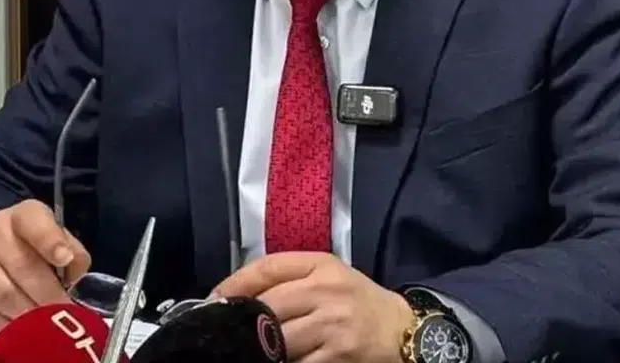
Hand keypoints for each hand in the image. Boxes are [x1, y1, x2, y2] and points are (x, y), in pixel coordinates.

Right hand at [0, 199, 91, 333]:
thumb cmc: (35, 248)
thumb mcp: (58, 240)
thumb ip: (73, 255)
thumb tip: (73, 280)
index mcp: (24, 216)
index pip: (34, 222)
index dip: (50, 241)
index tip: (64, 259)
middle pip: (23, 267)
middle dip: (47, 295)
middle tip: (63, 314)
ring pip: (4, 295)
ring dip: (28, 316)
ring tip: (45, 327)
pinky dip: (6, 327)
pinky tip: (21, 332)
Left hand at [212, 252, 414, 362]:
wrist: (405, 332)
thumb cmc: (358, 302)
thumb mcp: (329, 276)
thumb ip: (289, 279)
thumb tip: (235, 296)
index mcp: (322, 265)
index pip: (268, 267)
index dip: (235, 284)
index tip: (214, 300)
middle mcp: (327, 291)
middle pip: (268, 307)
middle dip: (243, 321)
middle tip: (224, 331)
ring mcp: (333, 326)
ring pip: (277, 340)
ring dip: (258, 348)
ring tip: (248, 350)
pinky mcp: (338, 357)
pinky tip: (276, 362)